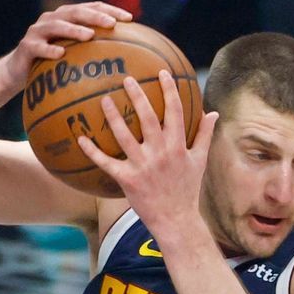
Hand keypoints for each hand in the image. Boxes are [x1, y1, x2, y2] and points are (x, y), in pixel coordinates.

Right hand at [2, 2, 132, 89]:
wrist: (18, 71)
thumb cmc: (54, 63)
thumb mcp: (76, 53)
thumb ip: (96, 49)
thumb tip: (131, 55)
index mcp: (67, 17)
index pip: (92, 7)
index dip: (111, 10)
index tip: (130, 18)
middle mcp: (52, 19)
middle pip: (75, 12)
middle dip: (95, 16)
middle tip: (112, 24)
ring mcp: (38, 31)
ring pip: (57, 26)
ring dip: (74, 29)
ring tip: (90, 35)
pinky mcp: (26, 46)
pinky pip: (38, 48)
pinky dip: (50, 50)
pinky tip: (61, 54)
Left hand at [76, 72, 218, 238]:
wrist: (176, 220)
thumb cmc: (187, 189)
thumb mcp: (200, 161)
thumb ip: (204, 135)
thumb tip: (214, 113)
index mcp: (178, 146)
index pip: (175, 112)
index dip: (169, 90)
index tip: (162, 73)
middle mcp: (161, 153)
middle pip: (148, 118)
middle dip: (138, 96)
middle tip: (127, 79)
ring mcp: (143, 166)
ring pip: (125, 136)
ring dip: (114, 117)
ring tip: (104, 100)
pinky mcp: (127, 180)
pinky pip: (107, 163)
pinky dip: (92, 151)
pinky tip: (80, 138)